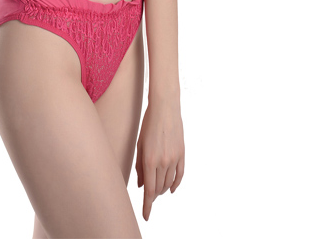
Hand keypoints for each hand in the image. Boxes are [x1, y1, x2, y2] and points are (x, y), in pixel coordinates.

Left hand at [136, 99, 184, 221]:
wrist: (165, 108)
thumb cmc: (148, 124)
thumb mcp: (139, 144)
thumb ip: (139, 165)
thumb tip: (140, 184)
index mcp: (149, 160)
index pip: (148, 190)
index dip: (147, 205)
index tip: (146, 215)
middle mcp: (163, 162)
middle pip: (158, 188)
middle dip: (152, 195)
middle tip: (147, 197)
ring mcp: (174, 159)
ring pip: (168, 183)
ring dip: (162, 189)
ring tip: (156, 190)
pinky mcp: (182, 154)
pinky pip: (180, 175)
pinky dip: (175, 184)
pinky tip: (171, 189)